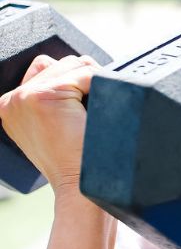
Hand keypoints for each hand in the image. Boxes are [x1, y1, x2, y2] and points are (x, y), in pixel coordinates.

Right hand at [0, 54, 98, 194]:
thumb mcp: (58, 125)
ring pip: (74, 65)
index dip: (75, 82)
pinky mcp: (43, 96)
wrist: (81, 187)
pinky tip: (98, 113)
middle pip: (62, 63)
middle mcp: (12, 100)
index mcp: (11, 106)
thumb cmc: (78, 160)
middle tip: (95, 109)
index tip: (86, 106)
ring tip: (94, 112)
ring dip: (93, 83)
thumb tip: (81, 61)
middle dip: (85, 79)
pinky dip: (101, 89)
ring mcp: (25, 97)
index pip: (48, 68)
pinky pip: (86, 74)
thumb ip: (57, 95)